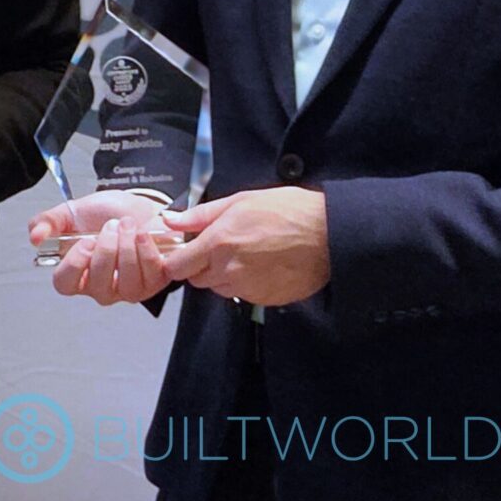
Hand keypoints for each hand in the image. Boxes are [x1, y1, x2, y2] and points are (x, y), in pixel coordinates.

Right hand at [31, 191, 180, 304]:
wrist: (140, 207)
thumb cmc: (108, 214)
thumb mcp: (72, 212)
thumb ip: (48, 222)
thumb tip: (35, 237)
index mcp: (77, 272)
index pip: (65, 285)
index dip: (75, 266)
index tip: (85, 241)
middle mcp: (101, 287)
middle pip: (98, 286)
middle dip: (107, 250)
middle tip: (111, 226)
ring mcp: (128, 289)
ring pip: (126, 284)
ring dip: (128, 248)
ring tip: (127, 225)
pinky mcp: (154, 283)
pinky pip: (150, 275)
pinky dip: (146, 250)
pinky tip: (142, 234)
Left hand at [162, 188, 330, 306]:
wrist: (329, 233)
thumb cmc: (288, 211)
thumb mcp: (239, 201)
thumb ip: (200, 215)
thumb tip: (170, 221)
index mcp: (218, 244)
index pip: (176, 267)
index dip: (176, 260)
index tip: (182, 253)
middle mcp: (229, 270)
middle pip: (196, 279)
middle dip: (201, 266)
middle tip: (222, 247)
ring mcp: (248, 288)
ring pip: (219, 288)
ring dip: (224, 276)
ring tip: (247, 254)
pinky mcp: (266, 299)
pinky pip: (243, 295)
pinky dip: (246, 284)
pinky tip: (263, 266)